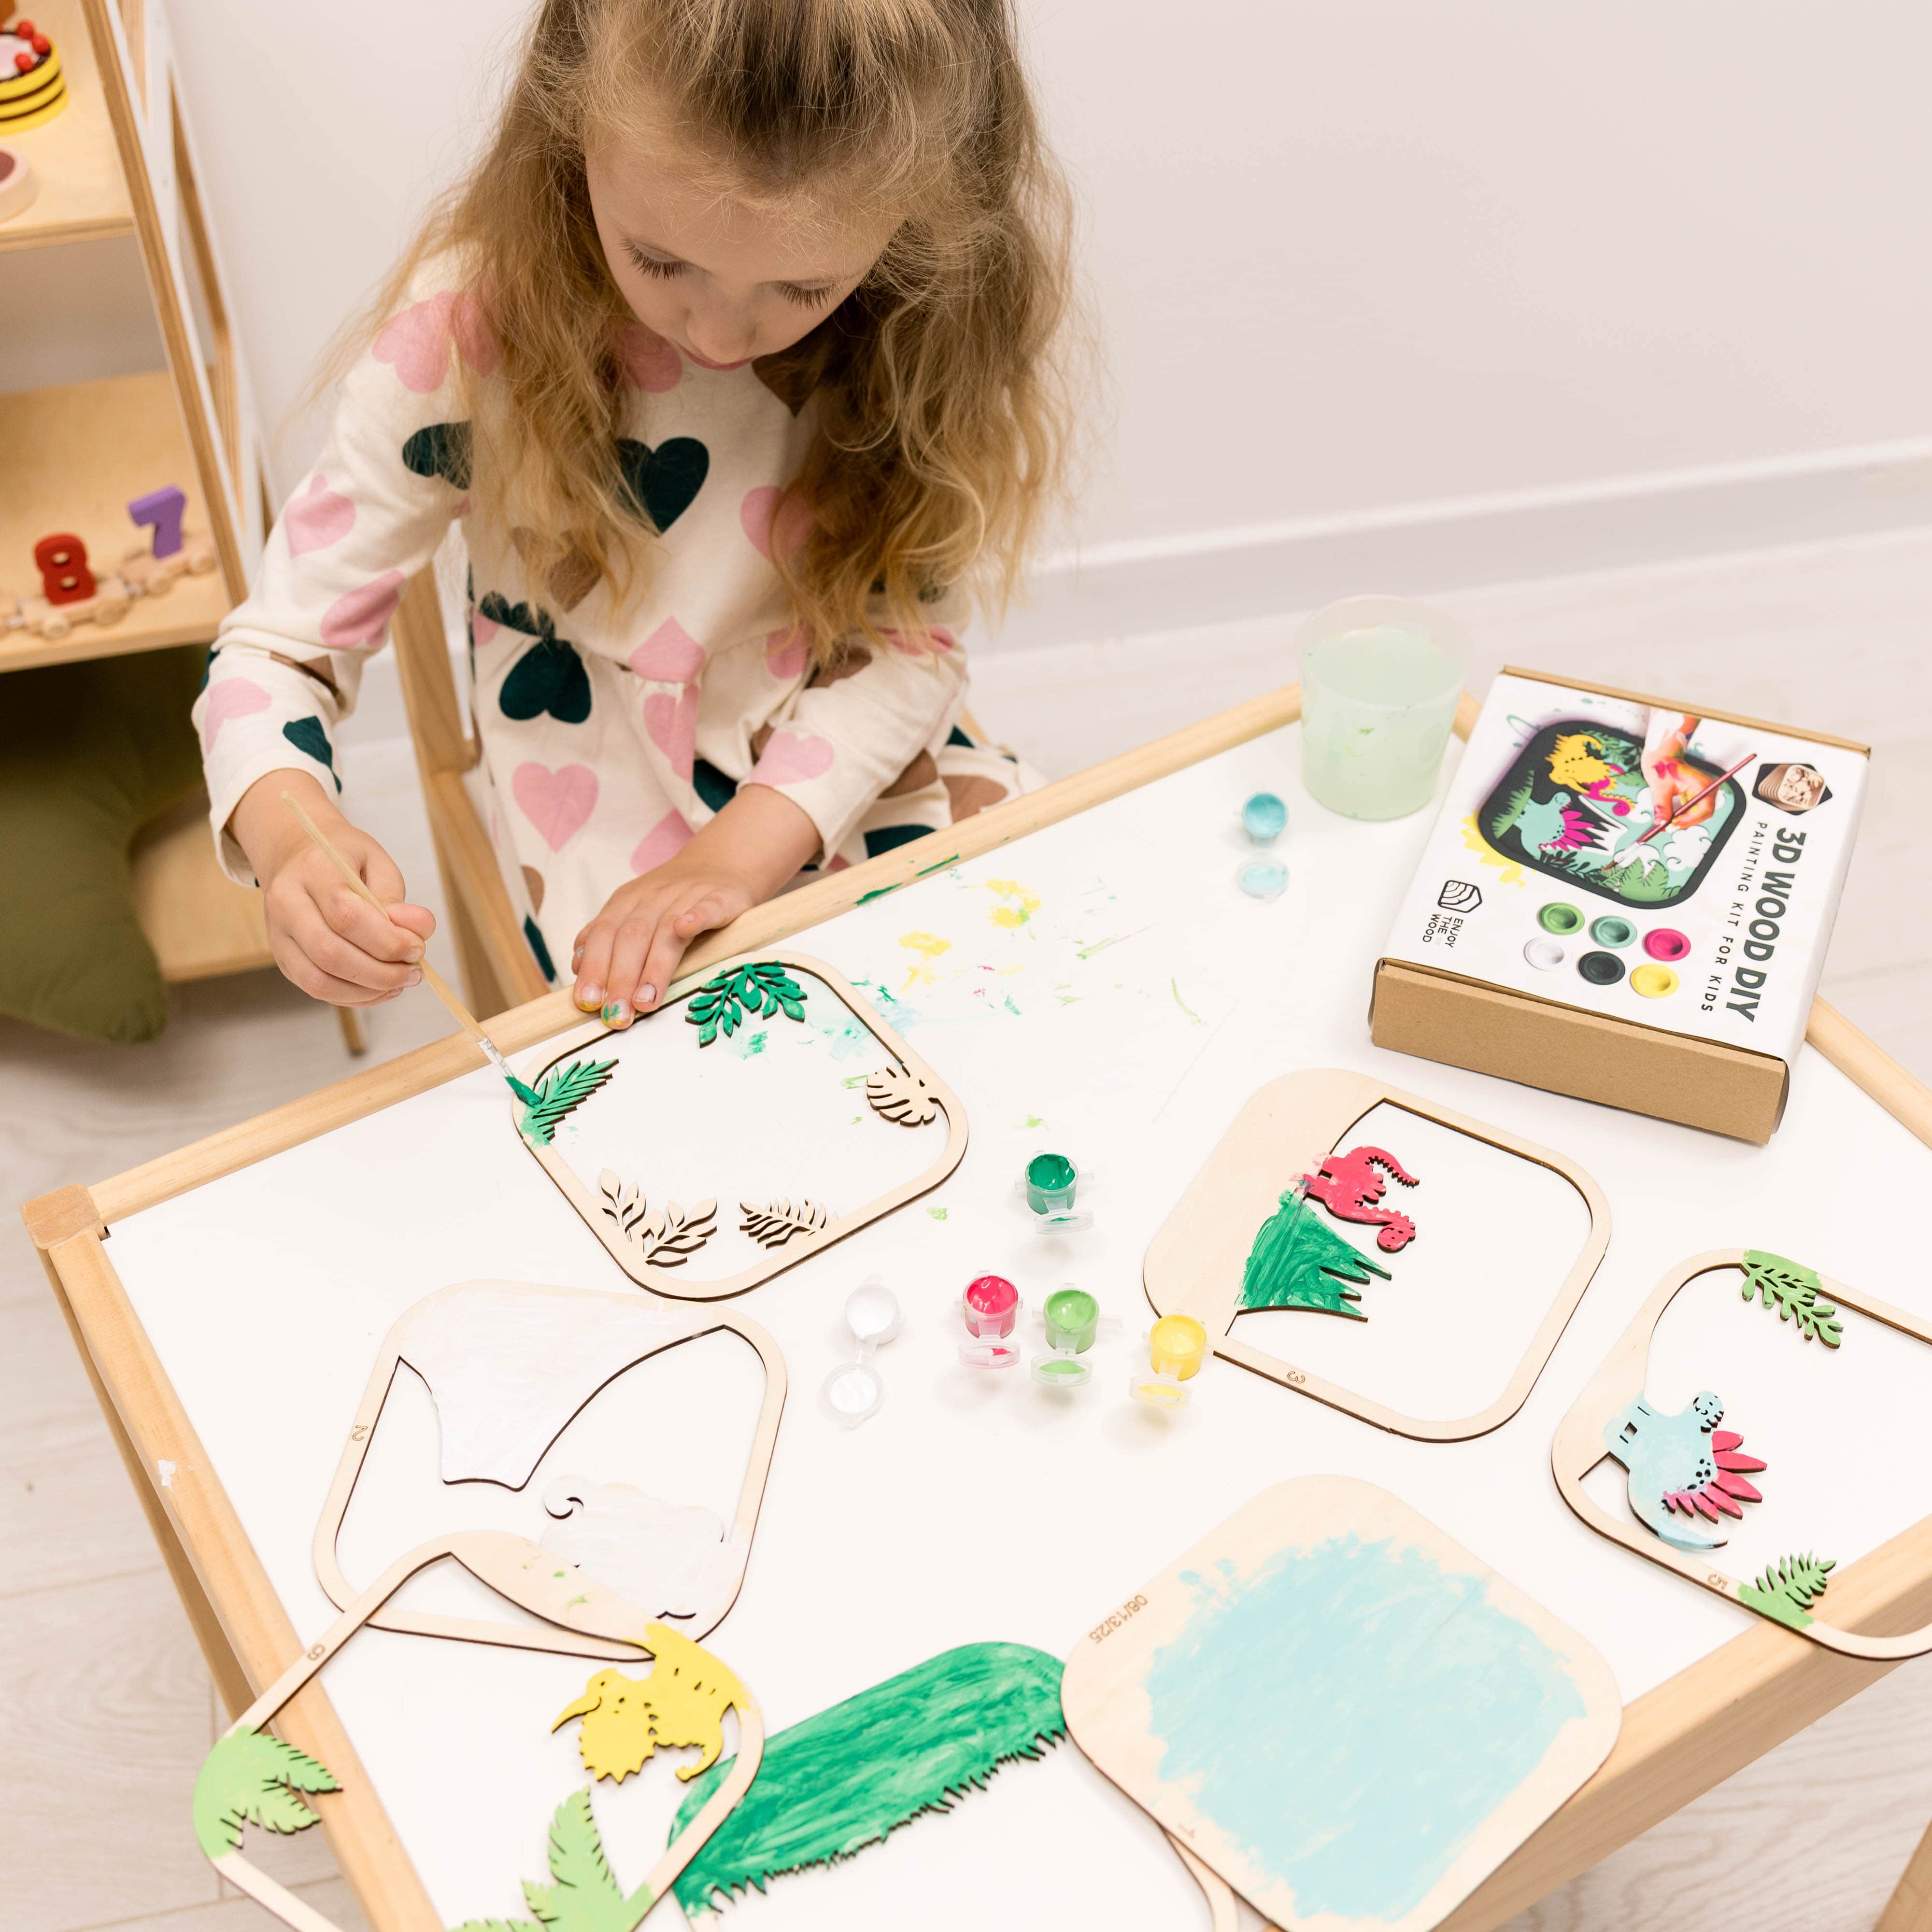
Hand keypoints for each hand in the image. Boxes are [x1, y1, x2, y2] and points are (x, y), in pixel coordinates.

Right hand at [230, 770, 436, 1005]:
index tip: (417, 947)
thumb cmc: (345, 859)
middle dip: (381, 973)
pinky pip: (316, 989)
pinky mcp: (282, 958)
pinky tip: (380, 988)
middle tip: (414, 972)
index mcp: (313, 870)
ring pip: (319, 980)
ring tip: (401, 982)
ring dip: (368, 990)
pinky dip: (354, 997)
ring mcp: (278, 934)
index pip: (346, 916)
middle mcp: (286, 903)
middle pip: (329, 953)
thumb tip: (418, 931)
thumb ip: (396, 897)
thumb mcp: (377, 863)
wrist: (299, 856)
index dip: (388, 940)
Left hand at [570, 855, 757, 1025]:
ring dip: (653, 967)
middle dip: (620, 979)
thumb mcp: (634, 912)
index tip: (587, 1003)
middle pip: (630, 937)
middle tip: (616, 1016)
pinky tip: (686, 929)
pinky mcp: (721, 897)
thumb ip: (607, 938)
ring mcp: (687, 896)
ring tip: (645, 1002)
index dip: (594, 969)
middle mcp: (653, 897)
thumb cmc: (674, 901)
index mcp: (626, 902)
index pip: (603, 935)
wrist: (721, 862)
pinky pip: (707, 907)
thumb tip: (578, 966)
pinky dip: (695, 917)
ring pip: (666, 930)